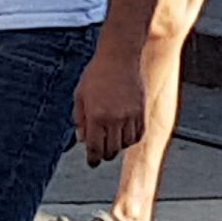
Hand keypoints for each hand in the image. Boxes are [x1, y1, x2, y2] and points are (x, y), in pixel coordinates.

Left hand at [75, 43, 148, 164]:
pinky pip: (138, 135)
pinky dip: (131, 139)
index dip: (92, 158)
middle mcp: (115, 119)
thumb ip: (80, 119)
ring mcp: (130, 116)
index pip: (95, 147)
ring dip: (118, 146)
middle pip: (111, 150)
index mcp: (96, 116)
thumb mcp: (80, 95)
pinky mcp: (141, 112)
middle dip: (104, 154)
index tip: (92, 163)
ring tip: (111, 140)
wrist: (119, 58)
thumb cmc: (96, 74)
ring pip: (125, 145)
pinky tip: (124, 134)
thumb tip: (82, 140)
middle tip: (100, 152)